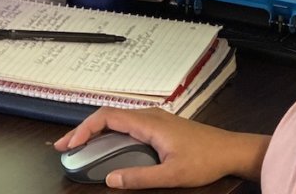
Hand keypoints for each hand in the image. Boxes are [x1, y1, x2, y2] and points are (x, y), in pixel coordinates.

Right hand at [54, 107, 269, 189]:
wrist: (232, 150)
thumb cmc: (206, 160)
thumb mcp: (172, 175)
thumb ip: (140, 177)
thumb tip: (109, 179)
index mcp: (148, 122)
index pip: (107, 117)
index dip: (84, 129)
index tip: (69, 144)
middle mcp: (149, 115)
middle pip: (107, 115)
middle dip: (82, 129)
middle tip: (63, 146)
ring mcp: (155, 118)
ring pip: (117, 119)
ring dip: (95, 130)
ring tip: (78, 146)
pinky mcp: (159, 125)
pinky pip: (127, 123)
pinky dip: (109, 132)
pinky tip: (105, 145)